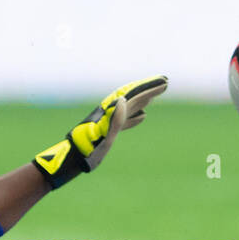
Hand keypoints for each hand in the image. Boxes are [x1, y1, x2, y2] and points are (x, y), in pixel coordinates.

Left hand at [32, 75, 167, 188]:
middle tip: (165, 82)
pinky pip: (125, 120)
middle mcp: (111, 113)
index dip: (148, 86)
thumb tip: (122, 100)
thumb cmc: (87, 149)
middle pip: (133, 97)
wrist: (73, 158)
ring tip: (154, 95)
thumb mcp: (103, 136)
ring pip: (130, 107)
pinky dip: (135, 116)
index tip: (163, 81)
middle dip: (149, 89)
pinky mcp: (108, 132)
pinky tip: (142, 117)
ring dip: (143, 100)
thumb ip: (113, 119)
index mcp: (111, 111)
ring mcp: (110, 122)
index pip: (133, 94)